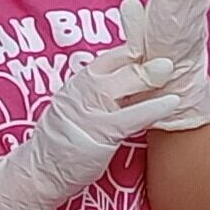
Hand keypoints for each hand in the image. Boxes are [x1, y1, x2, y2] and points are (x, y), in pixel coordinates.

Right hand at [0, 0, 190, 209]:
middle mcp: (82, 88)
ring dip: (149, 76)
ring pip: (123, 84)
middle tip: (168, 45)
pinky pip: (130, 116)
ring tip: (170, 68)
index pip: (112, 56)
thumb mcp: (80, 109)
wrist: (38, 172)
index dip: (136, 43)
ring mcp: (89, 109)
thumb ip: (103, 94)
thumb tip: (134, 84)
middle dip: (144, 52)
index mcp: (79, 81)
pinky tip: (172, 103)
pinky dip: (153, 108)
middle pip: (118, 63)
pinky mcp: (98, 132)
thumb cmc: (63, 144)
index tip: (156, 36)